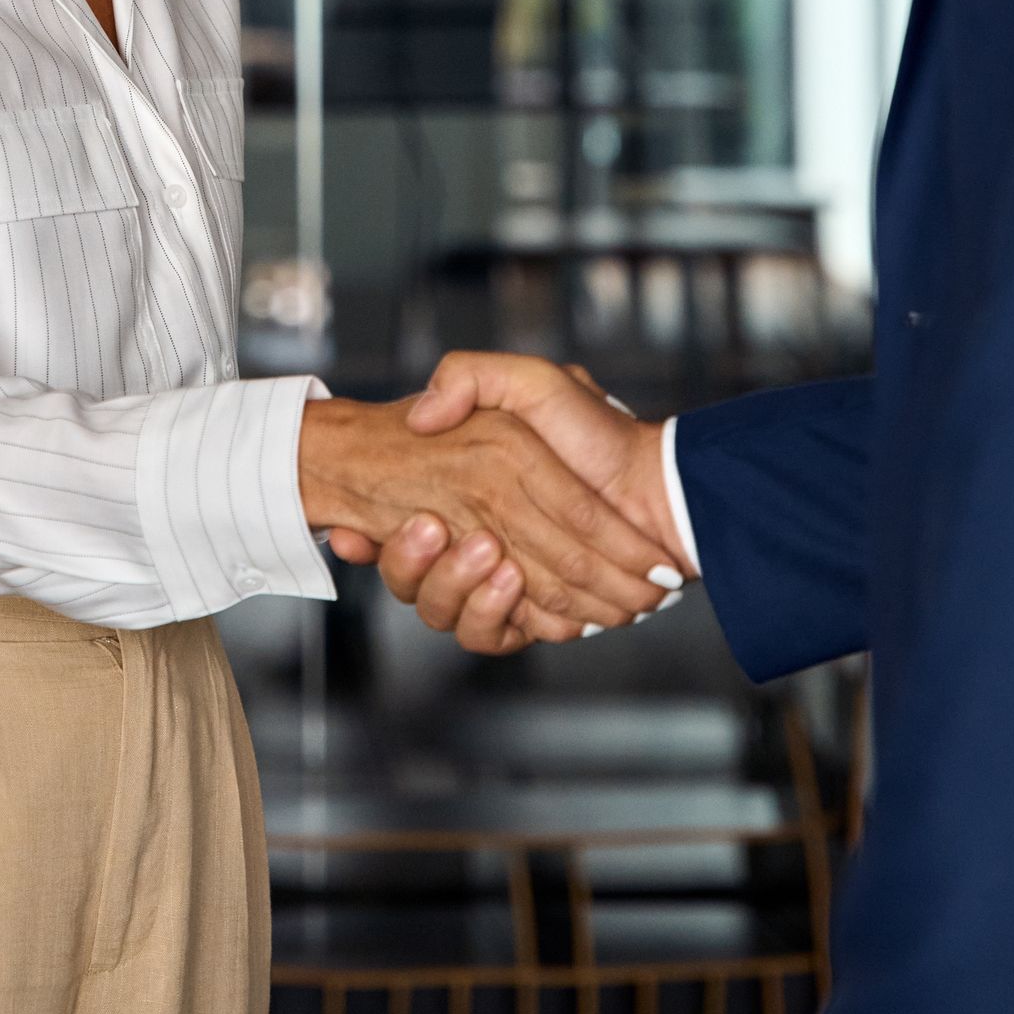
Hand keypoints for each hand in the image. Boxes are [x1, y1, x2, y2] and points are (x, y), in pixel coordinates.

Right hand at [298, 391, 678, 638]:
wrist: (657, 488)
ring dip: (455, 586)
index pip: (400, 525)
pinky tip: (514, 584)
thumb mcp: (532, 381)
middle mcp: (474, 541)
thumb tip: (419, 416)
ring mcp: (500, 584)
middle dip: (411, 559)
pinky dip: (498, 615)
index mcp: (466, 490)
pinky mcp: (529, 617)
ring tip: (487, 554)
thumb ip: (471, 377)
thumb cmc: (597, 431)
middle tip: (428, 529)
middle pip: (414, 575)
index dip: (375, 530)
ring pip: (443, 611)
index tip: (356, 524)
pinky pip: (490, 636)